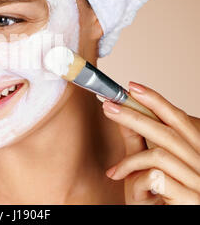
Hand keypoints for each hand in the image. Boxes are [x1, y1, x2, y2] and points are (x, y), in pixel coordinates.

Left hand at [102, 81, 199, 204]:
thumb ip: (138, 141)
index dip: (155, 100)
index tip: (131, 87)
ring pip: (160, 154)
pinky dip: (133, 175)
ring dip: (130, 158)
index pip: (177, 118)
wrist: (171, 220)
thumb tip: (122, 112)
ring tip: (113, 167)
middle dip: (134, 115)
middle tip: (108, 105)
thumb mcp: (147, 165)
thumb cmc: (160, 197)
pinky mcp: (189, 199)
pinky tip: (119, 179)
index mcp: (195, 150)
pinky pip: (155, 176)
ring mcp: (197, 181)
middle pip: (168, 131)